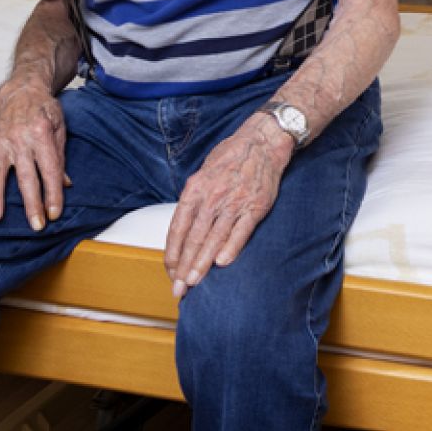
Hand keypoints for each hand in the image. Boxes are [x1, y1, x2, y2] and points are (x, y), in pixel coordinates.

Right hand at [0, 80, 69, 227]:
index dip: (53, 193)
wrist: (22, 89)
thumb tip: (64, 185)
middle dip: (32, 203)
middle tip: (36, 225)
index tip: (54, 214)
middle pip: (26, 177)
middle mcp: (19, 139)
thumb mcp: (60, 129)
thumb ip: (60, 157)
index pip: (49, 170)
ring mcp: (0, 141)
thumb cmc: (44, 110)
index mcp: (41, 134)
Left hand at [163, 116, 291, 298]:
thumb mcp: (203, 173)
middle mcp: (212, 197)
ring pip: (213, 238)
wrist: (262, 142)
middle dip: (184, 266)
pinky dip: (231, 248)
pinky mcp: (255, 207)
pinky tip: (222, 263)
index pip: (178, 227)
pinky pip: (240, 231)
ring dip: (202, 263)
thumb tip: (183, 226)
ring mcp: (234, 203)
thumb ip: (194, 199)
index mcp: (195, 189)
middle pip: (194, 238)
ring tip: (194, 282)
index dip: (173, 252)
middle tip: (178, 288)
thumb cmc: (231, 157)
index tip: (170, 271)